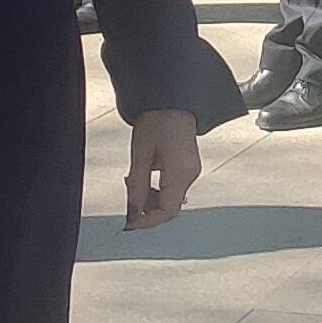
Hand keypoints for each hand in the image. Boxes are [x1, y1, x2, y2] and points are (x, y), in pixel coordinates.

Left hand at [124, 106, 200, 228]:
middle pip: (170, 206)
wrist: (171, 100)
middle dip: (147, 208)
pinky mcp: (189, 166)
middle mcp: (191, 174)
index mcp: (180, 172)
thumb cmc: (156, 122)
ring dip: (151, 197)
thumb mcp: (140, 155)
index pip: (167, 211)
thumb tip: (133, 212)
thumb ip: (137, 186)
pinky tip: (146, 174)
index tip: (130, 223)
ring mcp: (192, 170)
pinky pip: (174, 186)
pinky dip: (158, 188)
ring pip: (172, 198)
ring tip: (134, 180)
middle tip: (129, 194)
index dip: (148, 221)